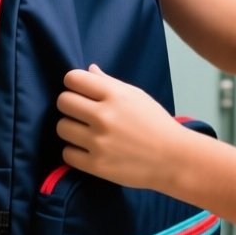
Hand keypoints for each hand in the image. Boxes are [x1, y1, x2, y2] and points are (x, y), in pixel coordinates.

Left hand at [55, 64, 190, 191]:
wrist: (173, 158)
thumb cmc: (156, 123)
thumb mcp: (137, 96)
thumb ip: (109, 83)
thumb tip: (88, 69)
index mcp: (115, 95)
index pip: (73, 78)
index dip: (73, 83)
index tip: (80, 91)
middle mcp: (104, 116)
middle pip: (63, 102)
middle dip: (70, 105)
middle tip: (82, 113)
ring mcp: (99, 142)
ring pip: (62, 127)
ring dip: (71, 129)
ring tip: (85, 133)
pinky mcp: (96, 165)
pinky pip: (67, 153)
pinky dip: (75, 151)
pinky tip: (87, 150)